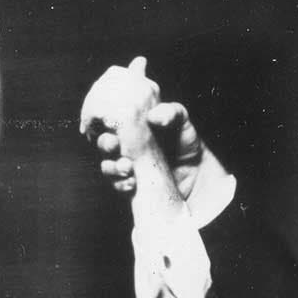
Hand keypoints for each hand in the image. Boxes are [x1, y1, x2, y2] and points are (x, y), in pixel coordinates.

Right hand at [79, 57, 177, 205]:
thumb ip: (170, 112)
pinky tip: (132, 182)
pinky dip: (122, 184)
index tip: (101, 120)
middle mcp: (125, 146)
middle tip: (114, 144)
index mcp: (130, 126)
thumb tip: (153, 116)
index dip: (99, 121)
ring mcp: (128, 166)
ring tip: (127, 166)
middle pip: (104, 144)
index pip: (108, 121)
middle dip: (105, 144)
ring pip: (108, 166)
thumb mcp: (181, 120)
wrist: (198, 170)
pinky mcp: (132, 185)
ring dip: (112, 166)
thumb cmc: (185, 140)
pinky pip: (119, 185)